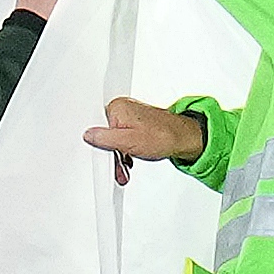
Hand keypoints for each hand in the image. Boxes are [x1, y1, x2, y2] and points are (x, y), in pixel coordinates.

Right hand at [86, 96, 204, 185]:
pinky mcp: (136, 122)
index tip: (106, 156)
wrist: (185, 138)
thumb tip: (89, 136)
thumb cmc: (163, 136)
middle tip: (119, 165)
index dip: (100, 145)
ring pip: (114, 137)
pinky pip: (123, 135)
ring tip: (127, 163)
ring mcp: (130, 114)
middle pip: (105, 132)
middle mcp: (123, 108)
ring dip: (119, 152)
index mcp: (117, 108)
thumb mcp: (128, 142)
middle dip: (111, 152)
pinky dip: (126, 147)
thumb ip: (105, 139)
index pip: (96, 126)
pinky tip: (132, 155)